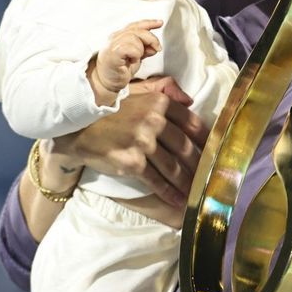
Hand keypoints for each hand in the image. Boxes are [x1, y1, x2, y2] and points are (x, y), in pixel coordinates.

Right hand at [51, 76, 206, 206]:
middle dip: (200, 166)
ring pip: (173, 167)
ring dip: (187, 183)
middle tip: (210, 178)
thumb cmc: (109, 109)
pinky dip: (170, 192)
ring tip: (197, 193)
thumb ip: (163, 90)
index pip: (192, 123)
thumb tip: (190, 100)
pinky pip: (156, 180)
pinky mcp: (132, 162)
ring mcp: (143, 142)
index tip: (214, 153)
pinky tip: (179, 200)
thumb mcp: (136, 90)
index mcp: (159, 102)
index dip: (206, 141)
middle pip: (186, 148)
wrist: (77, 128)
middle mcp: (153, 121)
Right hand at [89, 19, 162, 100]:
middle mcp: (115, 37)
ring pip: (134, 37)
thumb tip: (155, 46)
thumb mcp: (135, 58)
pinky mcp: (112, 53)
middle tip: (157, 49)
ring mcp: (112, 44)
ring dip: (140, 49)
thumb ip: (144, 50)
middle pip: (137, 30)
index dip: (149, 23)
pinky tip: (132, 60)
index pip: (136, 25)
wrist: (104, 82)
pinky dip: (135, 54)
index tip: (159, 23)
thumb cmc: (117, 70)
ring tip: (136, 58)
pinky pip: (128, 47)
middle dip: (151, 39)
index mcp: (120, 36)